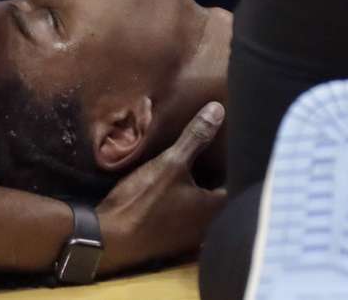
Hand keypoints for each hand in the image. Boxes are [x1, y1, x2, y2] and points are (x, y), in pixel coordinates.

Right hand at [96, 102, 228, 273]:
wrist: (108, 238)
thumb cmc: (143, 201)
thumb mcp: (171, 163)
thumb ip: (196, 137)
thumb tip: (218, 109)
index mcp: (216, 210)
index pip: (239, 182)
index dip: (236, 162)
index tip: (233, 143)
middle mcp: (208, 226)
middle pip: (221, 193)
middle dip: (219, 172)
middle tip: (216, 146)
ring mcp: (190, 235)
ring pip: (202, 203)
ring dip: (200, 186)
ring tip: (197, 158)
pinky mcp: (172, 237)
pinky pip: (187, 212)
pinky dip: (184, 197)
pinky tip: (176, 182)